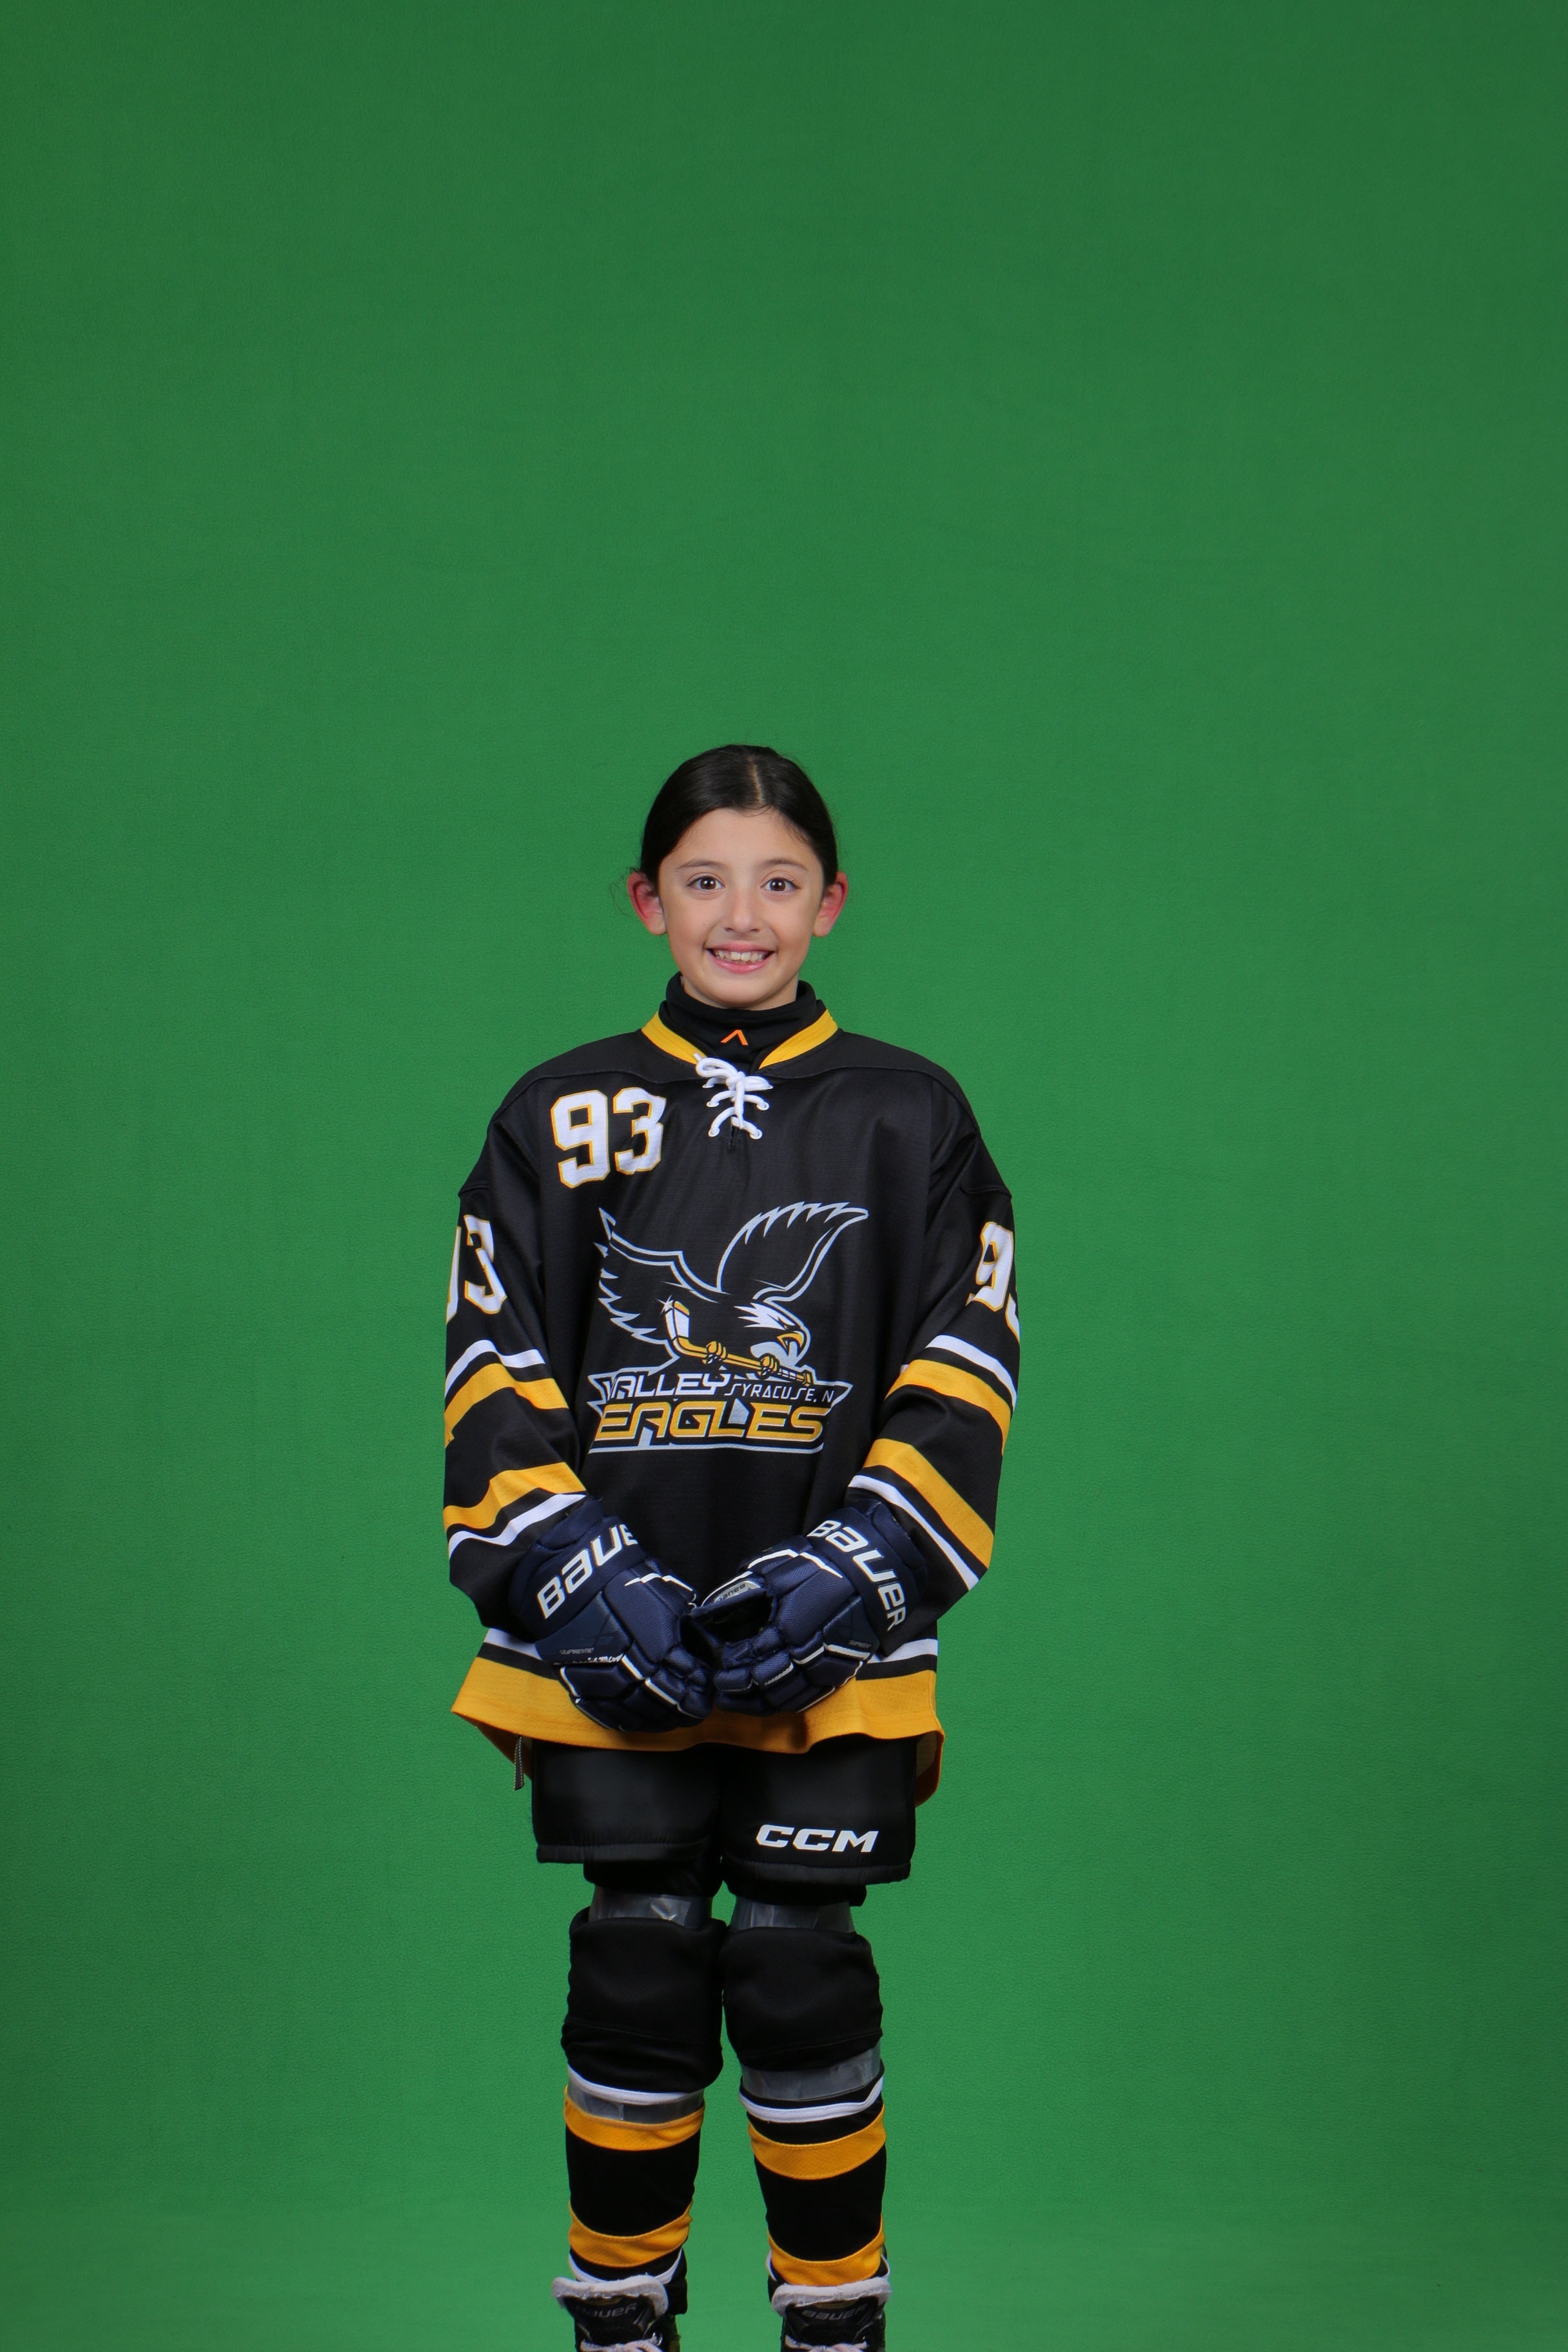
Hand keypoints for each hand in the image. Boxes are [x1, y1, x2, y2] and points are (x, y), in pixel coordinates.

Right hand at [509, 1501, 712, 1731]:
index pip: (687, 1679)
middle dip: (685, 1710)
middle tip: (696, 1712)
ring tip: (673, 1721)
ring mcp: (605, 1683)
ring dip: (660, 1721)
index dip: (699, 1688)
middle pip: (665, 1702)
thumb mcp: (664, 1594)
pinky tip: (641, 1722)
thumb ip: (682, 1623)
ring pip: (639, 1714)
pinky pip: (608, 1715)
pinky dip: (628, 1722)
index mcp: (659, 1647)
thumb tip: (699, 1639)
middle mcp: (634, 1671)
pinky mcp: (581, 1687)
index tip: (705, 1692)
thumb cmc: (622, 1581)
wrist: (571, 1583)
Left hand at [701, 1503, 924, 1716]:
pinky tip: (763, 1703)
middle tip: (718, 1685)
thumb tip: (710, 1610)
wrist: (868, 1575)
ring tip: (732, 1702)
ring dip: (754, 1704)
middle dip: (737, 1687)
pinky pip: (805, 1700)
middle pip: (765, 1682)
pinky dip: (781, 1706)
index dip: (731, 1664)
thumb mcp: (776, 1570)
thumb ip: (744, 1592)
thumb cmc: (820, 1567)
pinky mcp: (839, 1674)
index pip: (752, 1656)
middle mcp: (808, 1653)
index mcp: (791, 1626)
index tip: (716, 1665)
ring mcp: (826, 1667)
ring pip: (784, 1698)